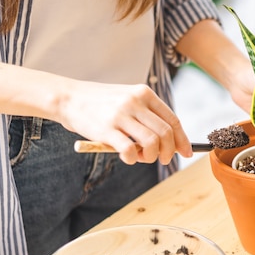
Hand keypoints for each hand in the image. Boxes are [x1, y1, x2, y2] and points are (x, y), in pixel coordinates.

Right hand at [59, 82, 192, 164]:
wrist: (68, 97)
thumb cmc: (102, 103)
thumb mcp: (128, 98)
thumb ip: (148, 115)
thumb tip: (172, 141)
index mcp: (144, 94)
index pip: (173, 120)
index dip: (182, 139)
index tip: (187, 152)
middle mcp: (135, 102)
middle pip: (166, 133)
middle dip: (169, 152)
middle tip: (164, 160)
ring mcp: (121, 115)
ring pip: (151, 143)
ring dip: (152, 156)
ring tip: (143, 157)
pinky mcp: (106, 129)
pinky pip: (129, 151)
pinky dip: (133, 159)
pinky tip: (128, 157)